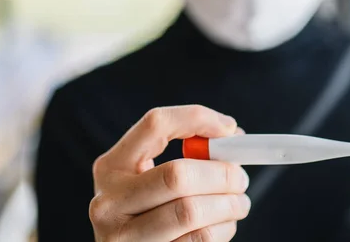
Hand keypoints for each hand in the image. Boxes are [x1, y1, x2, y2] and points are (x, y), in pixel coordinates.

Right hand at [89, 105, 250, 241]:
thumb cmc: (147, 211)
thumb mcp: (150, 176)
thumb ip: (185, 153)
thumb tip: (232, 135)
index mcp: (111, 167)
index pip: (156, 125)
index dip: (198, 120)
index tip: (230, 129)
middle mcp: (109, 202)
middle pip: (177, 175)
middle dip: (221, 174)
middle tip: (240, 178)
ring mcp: (124, 238)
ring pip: (191, 212)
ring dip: (229, 205)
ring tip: (237, 203)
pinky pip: (199, 240)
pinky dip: (222, 230)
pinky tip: (221, 225)